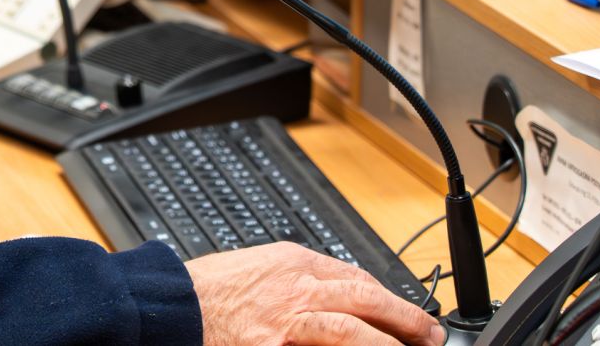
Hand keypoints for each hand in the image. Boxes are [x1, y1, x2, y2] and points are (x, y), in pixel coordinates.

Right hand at [186, 242, 445, 345]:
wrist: (169, 305)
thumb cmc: (204, 289)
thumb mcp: (256, 265)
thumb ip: (293, 277)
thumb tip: (330, 291)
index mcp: (292, 262)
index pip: (355, 276)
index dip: (387, 296)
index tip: (402, 312)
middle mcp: (296, 289)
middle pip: (365, 298)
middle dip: (404, 317)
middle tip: (429, 334)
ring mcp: (289, 324)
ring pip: (354, 330)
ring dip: (389, 342)